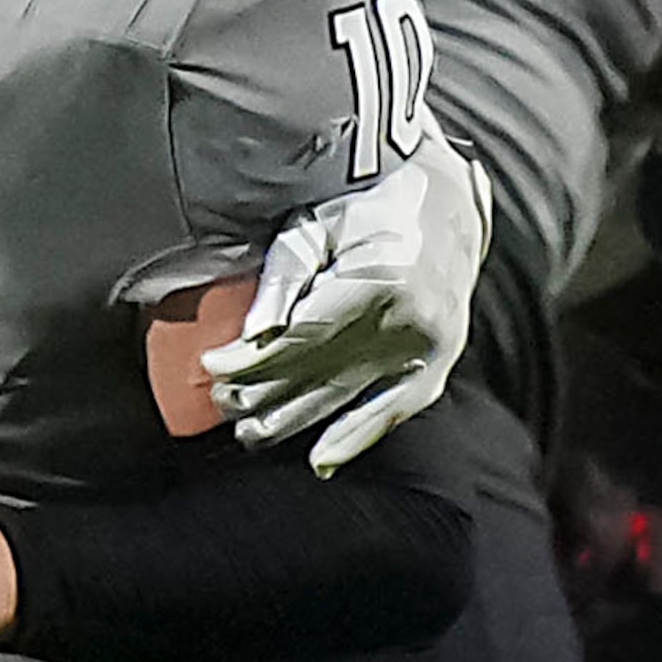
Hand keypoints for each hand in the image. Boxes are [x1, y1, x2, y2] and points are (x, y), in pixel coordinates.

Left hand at [202, 117, 490, 475]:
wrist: (448, 202)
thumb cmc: (372, 203)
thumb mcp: (322, 223)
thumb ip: (286, 278)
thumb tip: (254, 336)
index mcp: (379, 282)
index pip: (300, 339)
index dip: (252, 360)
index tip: (212, 368)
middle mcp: (408, 324)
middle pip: (320, 374)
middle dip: (263, 393)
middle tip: (221, 401)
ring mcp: (428, 351)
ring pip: (346, 398)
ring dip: (294, 419)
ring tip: (250, 430)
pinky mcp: (438, 365)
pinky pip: (392, 412)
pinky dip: (354, 437)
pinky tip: (320, 459)